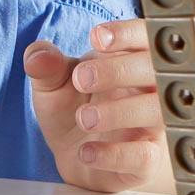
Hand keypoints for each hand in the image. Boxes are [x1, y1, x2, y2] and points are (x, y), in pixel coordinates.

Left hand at [24, 19, 169, 193]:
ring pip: (156, 112)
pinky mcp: (147, 161)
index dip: (127, 33)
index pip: (144, 36)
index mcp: (130, 59)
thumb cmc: (73, 106)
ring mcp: (151, 126)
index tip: (97, 38)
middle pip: (155, 71)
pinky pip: (145, 157)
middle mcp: (149, 90)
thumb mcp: (52, 82)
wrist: (74, 154)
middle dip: (118, 70)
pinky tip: (86, 152)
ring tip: (84, 118)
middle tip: (81, 79)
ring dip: (120, 112)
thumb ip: (46, 64)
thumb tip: (38, 56)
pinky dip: (116, 154)